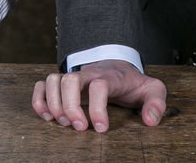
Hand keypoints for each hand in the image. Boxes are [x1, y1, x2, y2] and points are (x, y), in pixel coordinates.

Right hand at [32, 59, 167, 131]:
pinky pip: (42, 84)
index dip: (97, 108)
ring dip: (53, 103)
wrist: (118, 68)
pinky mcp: (62, 84)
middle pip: (70, 80)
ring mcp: (74, 77)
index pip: (99, 86)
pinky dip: (39, 100)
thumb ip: (156, 103)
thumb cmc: (133, 84)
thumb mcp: (153, 90)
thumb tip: (149, 120)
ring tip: (63, 123)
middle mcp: (88, 74)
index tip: (102, 128)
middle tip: (80, 128)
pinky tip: (47, 116)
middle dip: (70, 106)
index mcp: (111, 77)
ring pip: (53, 80)